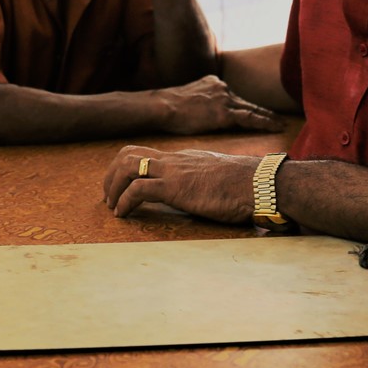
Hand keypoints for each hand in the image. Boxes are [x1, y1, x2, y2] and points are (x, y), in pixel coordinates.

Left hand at [102, 145, 262, 222]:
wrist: (259, 183)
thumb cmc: (247, 185)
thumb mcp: (218, 178)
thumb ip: (204, 182)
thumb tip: (203, 194)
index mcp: (183, 158)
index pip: (146, 153)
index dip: (127, 167)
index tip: (121, 186)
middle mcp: (174, 160)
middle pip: (128, 153)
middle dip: (111, 174)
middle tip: (108, 196)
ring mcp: (173, 171)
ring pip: (127, 166)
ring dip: (112, 186)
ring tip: (112, 206)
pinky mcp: (175, 188)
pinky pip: (138, 190)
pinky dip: (124, 201)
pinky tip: (123, 214)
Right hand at [155, 75, 286, 134]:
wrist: (162, 106)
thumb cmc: (169, 108)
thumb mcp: (187, 98)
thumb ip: (201, 101)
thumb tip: (203, 113)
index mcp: (214, 83)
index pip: (235, 97)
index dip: (249, 107)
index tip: (260, 113)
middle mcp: (222, 88)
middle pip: (247, 103)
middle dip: (265, 112)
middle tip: (281, 119)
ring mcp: (224, 100)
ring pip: (252, 110)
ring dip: (269, 118)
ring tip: (282, 125)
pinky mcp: (224, 113)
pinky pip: (250, 118)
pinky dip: (264, 123)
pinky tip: (276, 128)